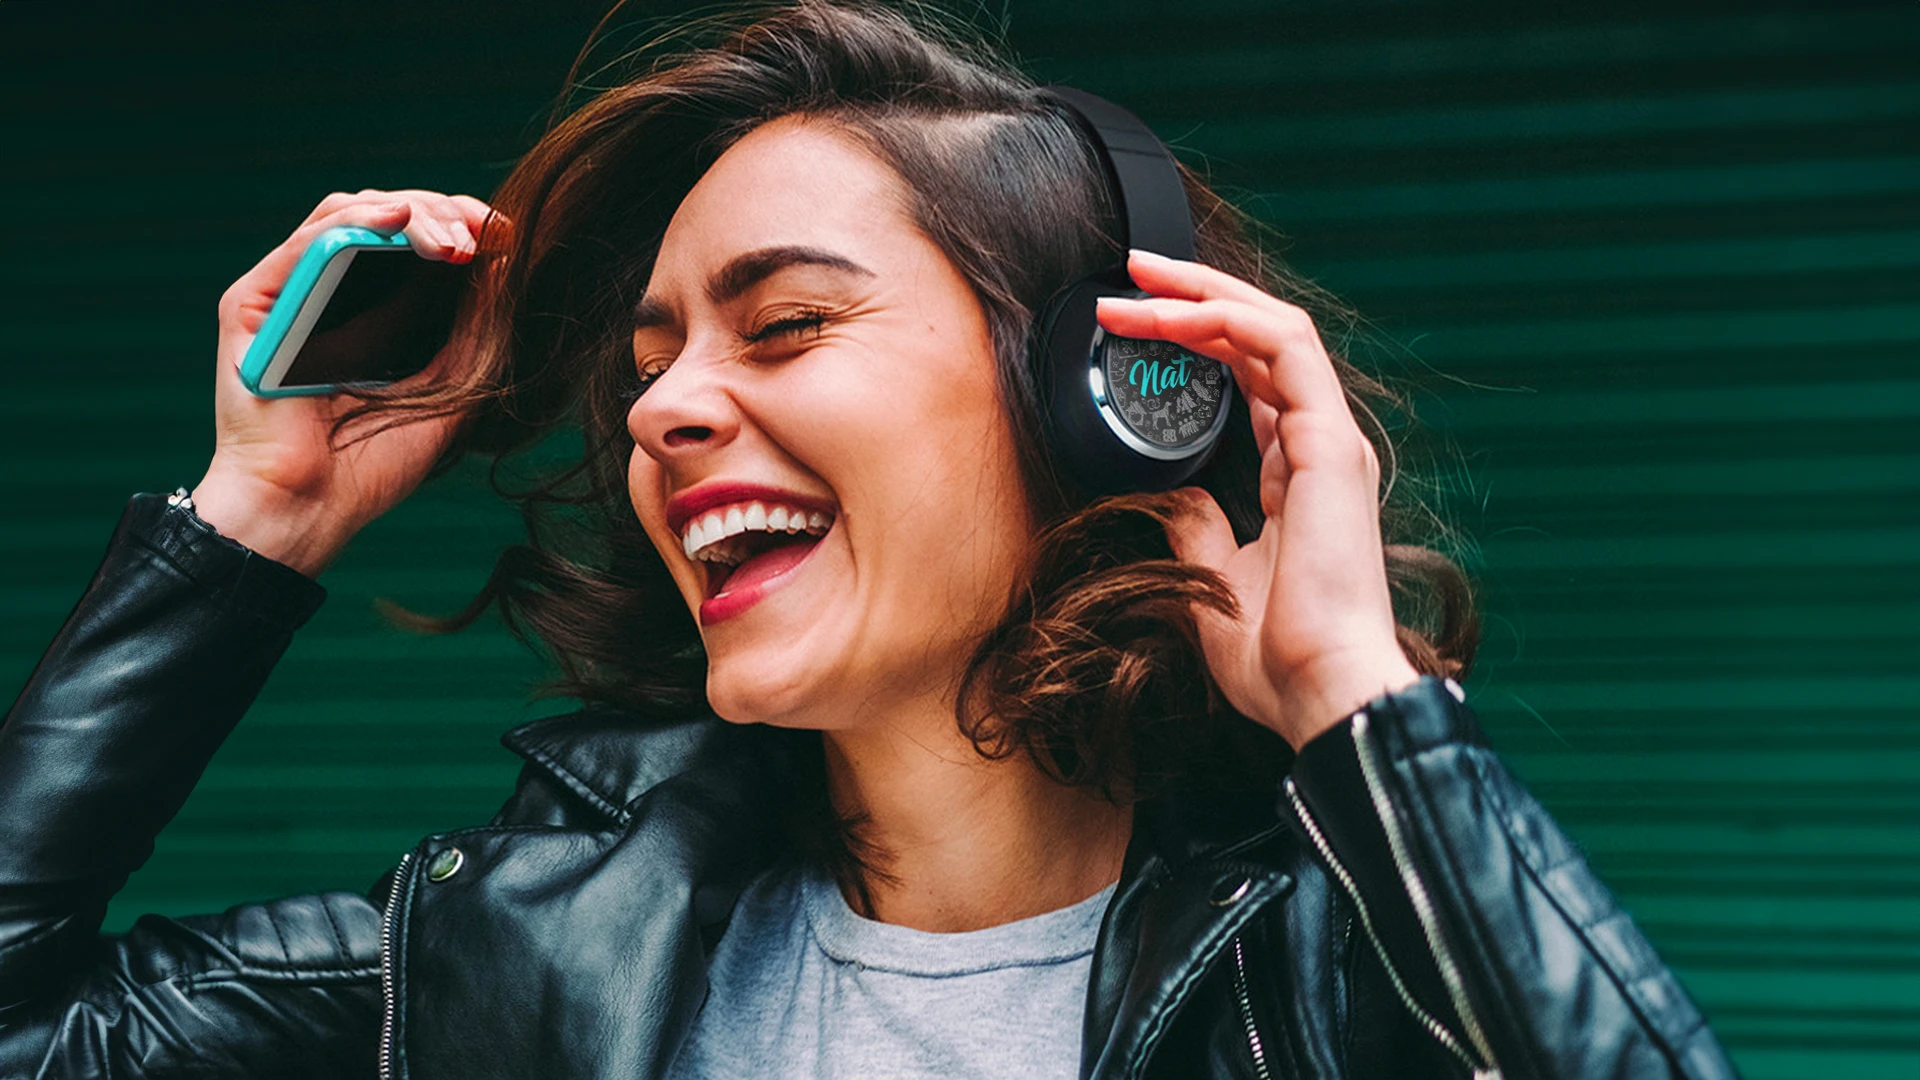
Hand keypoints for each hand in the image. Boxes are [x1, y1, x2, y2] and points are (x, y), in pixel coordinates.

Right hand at [194, 189, 500, 576]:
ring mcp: (286, 295)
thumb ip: (473, 329)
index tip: (506, 233)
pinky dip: (353, 222)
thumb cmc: (372, 463)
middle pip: (381, 215)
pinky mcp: (251, 305)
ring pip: (344, 214)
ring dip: (408, 211)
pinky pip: (303, 247)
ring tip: (454, 237)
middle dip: (441, 211)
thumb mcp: (447, 386)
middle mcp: (324, 294)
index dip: (458, 223)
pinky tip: (397, 217)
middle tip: (483, 232)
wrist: (313, 509)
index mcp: (368, 311)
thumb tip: (505, 261)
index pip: (410, 240)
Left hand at [1095, 249, 1420, 749]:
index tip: (1135, 324)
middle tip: (1130, 274)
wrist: (1321, 690)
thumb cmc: (1279, 658)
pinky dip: (1229, 319)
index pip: (1252, 381)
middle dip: (1194, 299)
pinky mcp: (1329, 442)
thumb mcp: (1216, 578)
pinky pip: (1284, 348)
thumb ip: (1200, 527)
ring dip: (1202, 296)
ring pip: (1272, 329)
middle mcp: (1319, 447)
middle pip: (1259, 342)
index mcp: (1298, 476)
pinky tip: (1176, 313)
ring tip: (1139, 280)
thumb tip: (1176, 495)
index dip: (1198, 342)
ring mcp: (1329, 440)